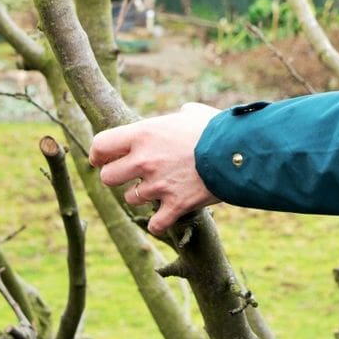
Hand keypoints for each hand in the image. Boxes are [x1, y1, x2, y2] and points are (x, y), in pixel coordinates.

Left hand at [90, 102, 221, 234]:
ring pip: (131, 199)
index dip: (98, 154)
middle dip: (117, 177)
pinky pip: (155, 224)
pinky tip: (167, 216)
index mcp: (143, 134)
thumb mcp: (193, 114)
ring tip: (159, 189)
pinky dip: (160, 223)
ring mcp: (158, 186)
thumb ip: (179, 117)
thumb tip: (182, 116)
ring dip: (142, 196)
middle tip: (132, 175)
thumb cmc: (217, 128)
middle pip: (108, 178)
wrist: (240, 151)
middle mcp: (144, 160)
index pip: (100, 145)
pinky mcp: (176, 205)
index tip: (102, 159)